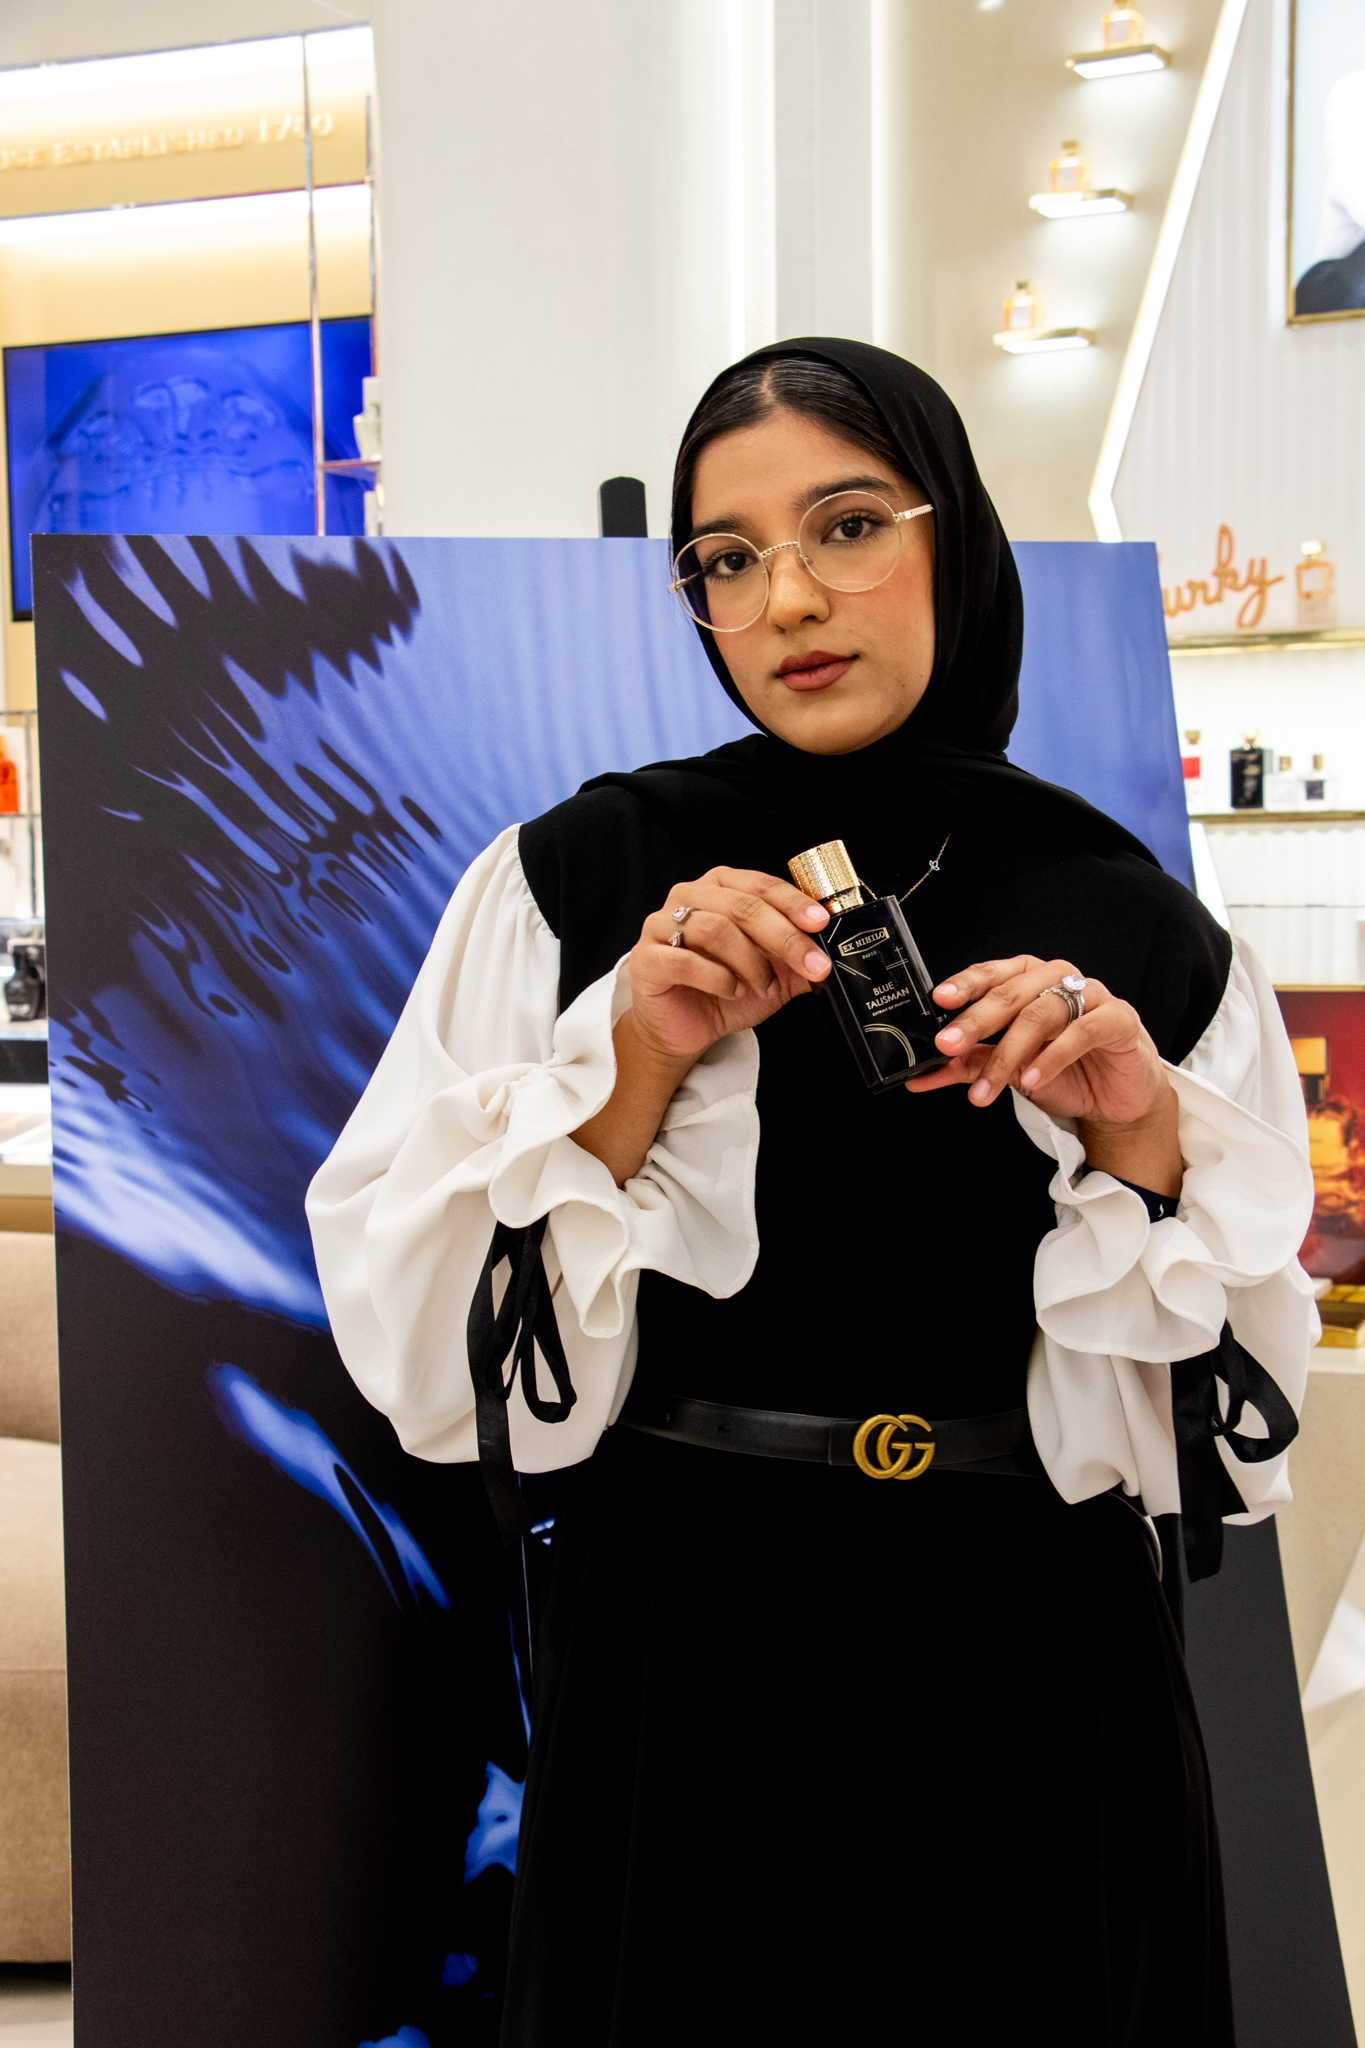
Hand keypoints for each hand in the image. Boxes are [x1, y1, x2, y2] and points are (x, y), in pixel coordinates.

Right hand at [626, 868, 831, 1065]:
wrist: (684, 1029)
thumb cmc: (722, 990)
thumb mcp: (773, 974)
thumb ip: (798, 960)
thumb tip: (831, 952)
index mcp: (720, 888)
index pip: (760, 885)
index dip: (793, 902)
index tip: (820, 922)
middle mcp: (689, 897)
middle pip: (742, 906)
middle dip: (783, 937)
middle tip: (810, 964)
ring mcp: (661, 925)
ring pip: (716, 929)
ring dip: (750, 962)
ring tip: (763, 985)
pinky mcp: (646, 958)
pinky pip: (684, 960)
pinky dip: (717, 978)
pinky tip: (731, 990)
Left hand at [904, 954, 1173, 1145]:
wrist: (1115, 1101)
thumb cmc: (1066, 1073)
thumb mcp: (1010, 1070)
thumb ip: (970, 1066)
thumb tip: (920, 1076)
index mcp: (1029, 981)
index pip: (992, 974)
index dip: (965, 984)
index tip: (939, 1000)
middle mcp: (1058, 980)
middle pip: (1012, 993)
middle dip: (976, 1021)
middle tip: (948, 1044)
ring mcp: (1091, 996)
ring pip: (1042, 1013)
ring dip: (1009, 1052)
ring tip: (989, 1085)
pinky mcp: (1119, 1019)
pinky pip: (1083, 1030)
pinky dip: (1053, 1056)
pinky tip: (1033, 1079)